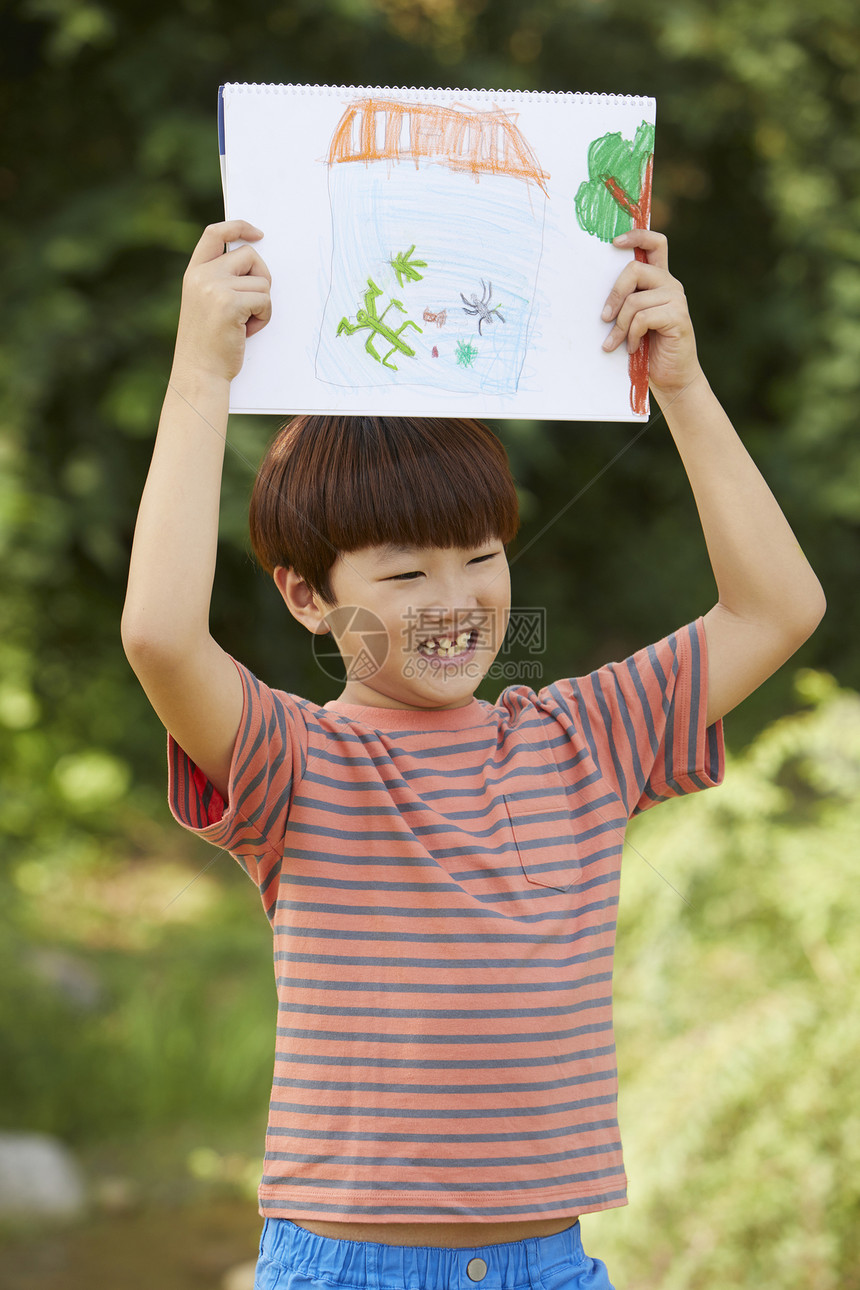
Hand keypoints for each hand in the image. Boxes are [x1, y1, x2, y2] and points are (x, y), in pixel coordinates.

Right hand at [172, 220, 271, 383]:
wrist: (199, 372)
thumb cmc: (208, 343)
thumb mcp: (205, 302)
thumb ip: (220, 279)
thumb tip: (254, 261)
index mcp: (194, 272)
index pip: (215, 234)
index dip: (238, 227)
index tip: (257, 235)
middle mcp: (202, 275)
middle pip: (249, 255)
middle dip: (262, 277)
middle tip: (254, 303)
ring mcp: (215, 287)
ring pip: (262, 281)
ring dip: (262, 305)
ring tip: (244, 324)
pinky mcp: (230, 304)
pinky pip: (265, 300)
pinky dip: (263, 317)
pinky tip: (247, 331)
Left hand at [600, 229, 701, 400]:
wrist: (671, 377)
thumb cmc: (647, 348)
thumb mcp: (632, 320)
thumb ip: (625, 301)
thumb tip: (592, 291)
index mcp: (659, 280)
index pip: (655, 243)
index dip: (636, 236)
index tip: (614, 243)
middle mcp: (670, 284)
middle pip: (635, 270)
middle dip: (613, 295)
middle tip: (603, 318)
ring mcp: (676, 299)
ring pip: (635, 300)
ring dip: (619, 326)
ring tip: (614, 343)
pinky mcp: (678, 317)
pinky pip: (643, 318)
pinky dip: (631, 335)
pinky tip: (632, 348)